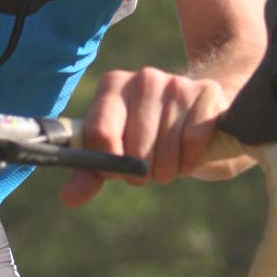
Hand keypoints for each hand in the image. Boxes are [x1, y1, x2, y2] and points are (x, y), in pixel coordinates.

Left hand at [60, 66, 228, 207]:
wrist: (199, 115)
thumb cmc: (149, 136)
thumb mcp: (115, 153)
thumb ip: (90, 174)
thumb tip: (69, 197)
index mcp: (112, 86)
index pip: (100, 133)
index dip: (109, 164)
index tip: (119, 169)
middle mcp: (143, 78)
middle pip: (135, 150)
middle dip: (142, 173)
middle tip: (149, 166)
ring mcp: (176, 83)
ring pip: (165, 149)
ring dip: (169, 169)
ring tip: (170, 159)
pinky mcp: (206, 92)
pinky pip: (193, 142)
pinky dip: (191, 159)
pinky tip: (189, 152)